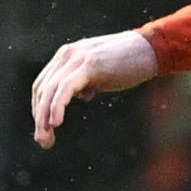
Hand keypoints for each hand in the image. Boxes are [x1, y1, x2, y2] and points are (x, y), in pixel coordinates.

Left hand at [30, 31, 158, 147]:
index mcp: (68, 55)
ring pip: (50, 91)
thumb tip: (82, 94)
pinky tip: (56, 123)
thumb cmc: (131, 62)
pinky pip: (65, 89)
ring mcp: (77, 59)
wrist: (151, 49)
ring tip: (46, 139)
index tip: (45, 128)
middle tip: (43, 141)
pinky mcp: (88, 66)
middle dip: (39, 118)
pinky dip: (57, 106)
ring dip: (44, 118)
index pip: (43, 84)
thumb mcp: (102, 71)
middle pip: (42, 89)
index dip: (40, 108)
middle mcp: (67, 55)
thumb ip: (88, 80)